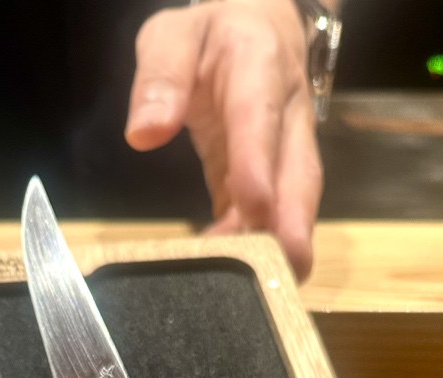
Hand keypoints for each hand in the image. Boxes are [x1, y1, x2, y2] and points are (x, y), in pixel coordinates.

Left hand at [126, 0, 321, 279]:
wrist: (259, 27)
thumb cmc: (210, 35)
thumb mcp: (173, 35)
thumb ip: (159, 77)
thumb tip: (144, 133)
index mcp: (257, 65)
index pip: (259, 116)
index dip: (259, 163)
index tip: (254, 206)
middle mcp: (287, 110)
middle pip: (298, 170)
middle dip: (292, 222)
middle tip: (285, 269)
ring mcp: (289, 146)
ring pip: (296, 198)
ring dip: (281, 243)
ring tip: (261, 285)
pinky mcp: (277, 175)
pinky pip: (272, 213)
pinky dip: (256, 243)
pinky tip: (231, 269)